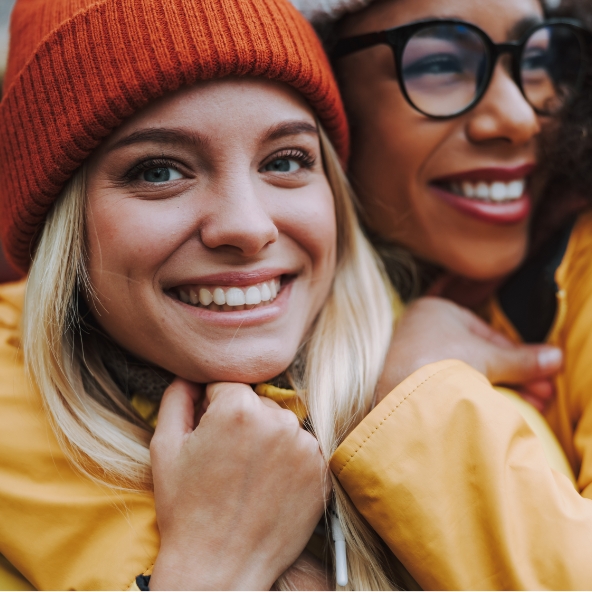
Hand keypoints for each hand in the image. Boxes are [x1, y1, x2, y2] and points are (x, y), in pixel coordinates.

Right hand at [150, 379, 329, 590]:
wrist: (220, 568)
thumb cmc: (186, 509)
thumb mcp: (165, 447)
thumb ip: (177, 397)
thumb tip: (190, 373)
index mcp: (238, 408)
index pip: (228, 386)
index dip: (212, 410)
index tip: (208, 438)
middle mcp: (278, 420)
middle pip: (257, 404)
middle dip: (241, 423)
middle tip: (226, 462)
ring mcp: (305, 446)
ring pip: (281, 425)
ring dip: (267, 441)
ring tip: (247, 478)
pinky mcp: (322, 471)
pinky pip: (302, 449)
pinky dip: (288, 461)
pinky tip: (269, 487)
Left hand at [377, 297, 562, 410]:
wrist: (400, 395)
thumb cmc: (440, 362)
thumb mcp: (488, 358)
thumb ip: (521, 360)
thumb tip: (553, 358)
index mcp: (435, 309)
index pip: (486, 333)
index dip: (517, 357)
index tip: (540, 378)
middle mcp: (418, 327)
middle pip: (475, 354)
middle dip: (510, 377)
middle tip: (537, 397)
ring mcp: (407, 354)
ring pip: (459, 372)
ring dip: (492, 388)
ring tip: (517, 407)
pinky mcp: (401, 380)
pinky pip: (441, 386)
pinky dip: (466, 396)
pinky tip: (484, 410)